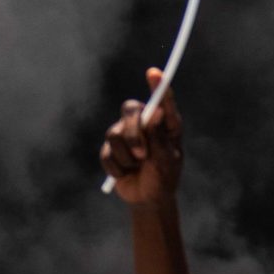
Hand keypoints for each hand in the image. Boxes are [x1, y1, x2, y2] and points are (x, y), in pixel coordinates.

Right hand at [100, 69, 182, 204]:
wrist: (147, 199)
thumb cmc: (164, 179)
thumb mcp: (166, 161)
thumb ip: (159, 137)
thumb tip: (156, 111)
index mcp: (165, 124)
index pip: (162, 100)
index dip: (158, 85)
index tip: (154, 73)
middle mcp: (145, 123)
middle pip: (130, 110)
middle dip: (133, 133)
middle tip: (142, 154)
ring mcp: (126, 134)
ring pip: (114, 133)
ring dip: (126, 156)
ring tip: (137, 167)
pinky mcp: (112, 148)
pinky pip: (107, 152)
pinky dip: (117, 167)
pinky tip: (126, 173)